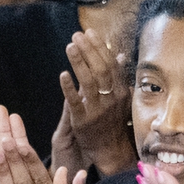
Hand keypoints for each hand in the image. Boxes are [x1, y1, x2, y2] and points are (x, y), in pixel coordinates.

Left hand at [57, 29, 136, 175]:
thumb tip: (120, 55)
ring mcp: (97, 111)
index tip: (90, 33)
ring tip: (70, 46)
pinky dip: (69, 88)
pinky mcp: (82, 121)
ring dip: (79, 62)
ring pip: (89, 82)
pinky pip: (75, 102)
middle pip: (100, 70)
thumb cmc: (114, 121)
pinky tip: (63, 74)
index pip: (111, 64)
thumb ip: (119, 76)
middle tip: (77, 35)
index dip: (100, 47)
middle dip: (88, 50)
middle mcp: (111, 100)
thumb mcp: (121, 98)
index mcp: (121, 92)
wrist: (110, 150)